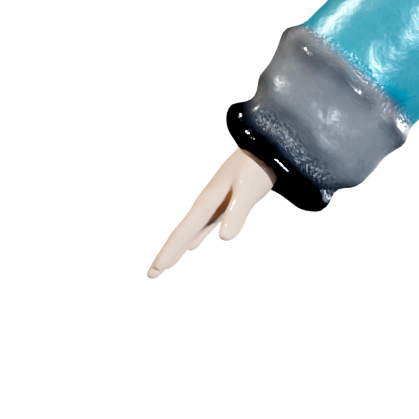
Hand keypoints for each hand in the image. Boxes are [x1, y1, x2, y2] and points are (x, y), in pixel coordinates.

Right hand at [142, 149, 275, 284]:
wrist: (264, 146)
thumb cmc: (255, 165)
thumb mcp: (247, 188)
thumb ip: (237, 211)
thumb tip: (225, 236)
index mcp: (209, 202)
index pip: (185, 231)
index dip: (172, 250)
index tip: (158, 268)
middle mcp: (209, 203)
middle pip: (184, 233)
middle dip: (170, 252)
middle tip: (154, 273)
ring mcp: (217, 203)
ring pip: (193, 231)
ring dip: (181, 246)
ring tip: (168, 261)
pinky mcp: (229, 202)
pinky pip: (206, 225)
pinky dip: (198, 235)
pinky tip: (194, 243)